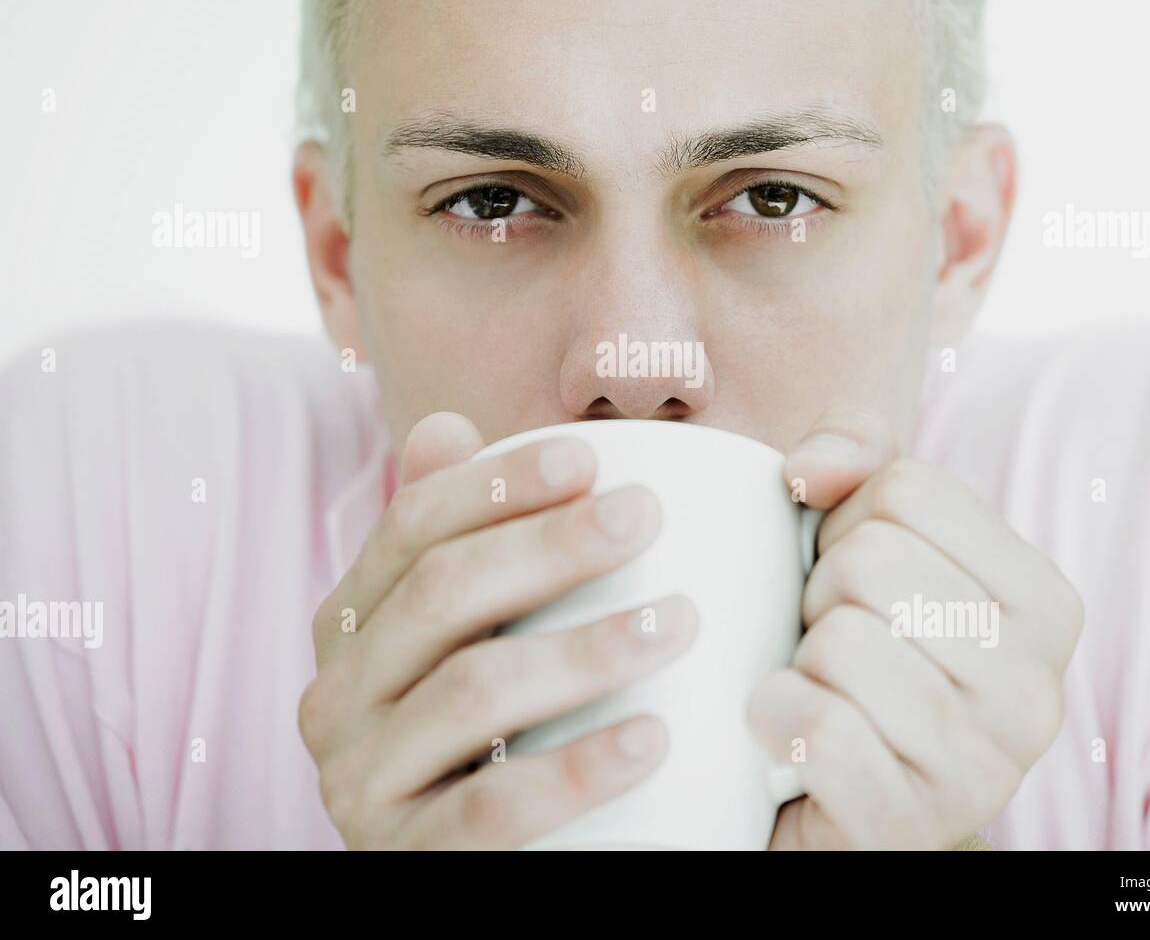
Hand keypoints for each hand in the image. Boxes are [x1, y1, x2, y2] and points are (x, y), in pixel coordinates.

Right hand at [298, 412, 697, 848]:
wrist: (479, 859)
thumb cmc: (491, 724)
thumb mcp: (468, 630)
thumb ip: (462, 537)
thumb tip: (442, 424)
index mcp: (349, 621)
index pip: (410, 528)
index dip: (494, 485)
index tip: (588, 458)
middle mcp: (337, 694)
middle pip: (441, 594)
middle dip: (548, 545)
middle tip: (644, 516)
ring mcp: (362, 781)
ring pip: (470, 691)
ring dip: (584, 648)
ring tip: (678, 621)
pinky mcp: (408, 858)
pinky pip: (494, 808)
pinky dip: (576, 769)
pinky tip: (652, 738)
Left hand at [748, 407, 1083, 849]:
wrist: (840, 802)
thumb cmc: (860, 655)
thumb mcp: (872, 537)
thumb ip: (857, 454)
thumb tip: (809, 467)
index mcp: (1047, 605)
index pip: (909, 489)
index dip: (845, 522)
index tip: (854, 581)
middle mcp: (1037, 691)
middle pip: (871, 560)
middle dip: (819, 593)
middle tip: (829, 643)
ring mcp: (982, 771)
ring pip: (841, 642)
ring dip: (797, 659)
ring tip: (819, 687)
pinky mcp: (908, 827)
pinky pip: (819, 728)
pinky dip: (774, 718)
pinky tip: (784, 731)